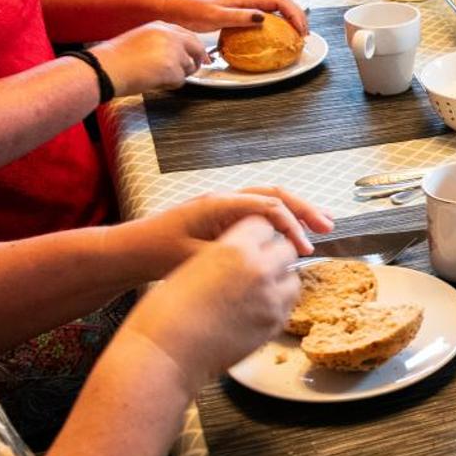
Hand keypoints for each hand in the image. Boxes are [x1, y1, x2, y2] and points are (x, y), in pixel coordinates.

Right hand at [91, 21, 208, 95]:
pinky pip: (180, 81)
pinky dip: (170, 85)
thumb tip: (175, 54)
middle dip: (197, 60)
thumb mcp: (140, 39)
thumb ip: (160, 42)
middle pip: (196, 48)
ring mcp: (173, 51)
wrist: (105, 69)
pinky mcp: (172, 68)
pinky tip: (153, 81)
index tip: (200, 55)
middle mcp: (170, 35)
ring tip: (155, 76)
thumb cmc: (115, 59)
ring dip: (177, 75)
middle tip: (195, 69)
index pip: (187, 35)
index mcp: (160, 26)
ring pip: (188, 67)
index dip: (194, 47)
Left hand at [118, 187, 333, 276]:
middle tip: (328, 226)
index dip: (291, 227)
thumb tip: (264, 261)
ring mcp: (222, 205)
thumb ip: (229, 256)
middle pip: (274, 194)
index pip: (268, 206)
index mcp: (219, 204)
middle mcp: (224, 199)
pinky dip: (279, 218)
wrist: (127, 250)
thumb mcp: (193, 259)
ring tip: (320, 225)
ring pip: (268, 199)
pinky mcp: (220, 216)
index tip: (304, 250)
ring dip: (295, 211)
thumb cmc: (155, 254)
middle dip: (304, 209)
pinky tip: (290, 233)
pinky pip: (257, 210)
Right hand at [121, 215, 301, 394]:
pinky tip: (256, 309)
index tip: (251, 241)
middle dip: (274, 254)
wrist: (164, 355)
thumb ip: (222, 257)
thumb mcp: (192, 267)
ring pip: (292, 278)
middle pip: (285, 249)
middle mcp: (259, 269)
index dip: (257, 234)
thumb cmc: (165, 313)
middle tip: (257, 265)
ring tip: (258, 289)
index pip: (263, 224)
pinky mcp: (273, 325)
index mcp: (234, 249)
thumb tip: (238, 257)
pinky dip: (277, 303)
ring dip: (280, 279)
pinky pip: (287, 305)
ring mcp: (270, 299)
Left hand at [185, 0, 309, 35]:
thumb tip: (263, 18)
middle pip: (283, 2)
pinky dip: (277, 23)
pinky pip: (266, 14)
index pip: (280, 1)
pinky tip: (276, 35)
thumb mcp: (216, 16)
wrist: (177, 7)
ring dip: (289, 19)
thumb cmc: (193, 10)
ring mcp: (246, 4)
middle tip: (304, 35)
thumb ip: (239, 16)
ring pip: (276, 7)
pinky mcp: (241, 12)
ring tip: (296, 35)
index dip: (295, 14)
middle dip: (298, 16)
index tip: (301, 31)